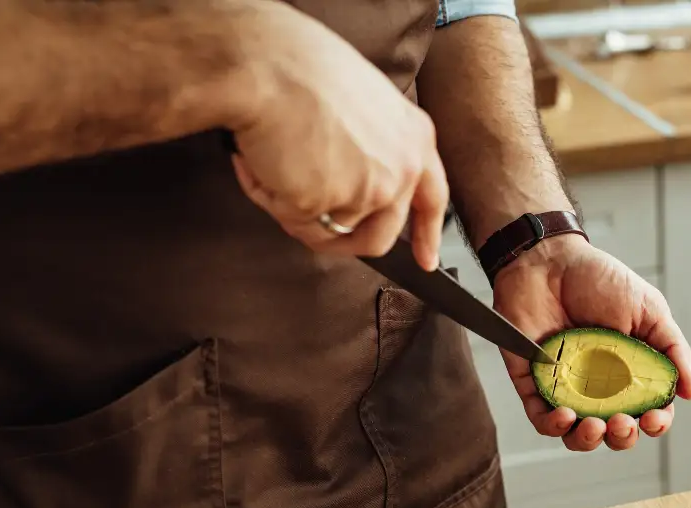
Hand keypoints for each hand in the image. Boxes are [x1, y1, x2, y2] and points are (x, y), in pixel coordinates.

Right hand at [226, 2, 446, 269]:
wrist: (266, 64)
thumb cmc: (304, 68)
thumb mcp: (367, 102)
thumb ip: (377, 146)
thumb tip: (356, 180)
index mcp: (415, 139)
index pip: (431, 199)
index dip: (426, 234)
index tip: (425, 260)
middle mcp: (402, 170)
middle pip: (378, 235)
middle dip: (342, 240)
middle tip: (305, 219)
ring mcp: (366, 192)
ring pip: (328, 231)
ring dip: (294, 207)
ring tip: (273, 160)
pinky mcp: (325, 205)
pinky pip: (291, 220)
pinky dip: (268, 195)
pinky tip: (260, 159)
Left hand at [493, 236, 690, 451]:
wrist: (549, 259)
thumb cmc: (599, 279)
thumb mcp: (650, 310)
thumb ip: (672, 349)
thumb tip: (690, 391)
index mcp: (630, 372)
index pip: (647, 411)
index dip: (655, 423)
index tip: (654, 419)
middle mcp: (599, 386)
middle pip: (614, 431)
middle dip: (622, 437)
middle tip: (621, 422)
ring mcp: (565, 387)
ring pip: (577, 434)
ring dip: (588, 440)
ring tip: (594, 426)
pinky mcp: (533, 382)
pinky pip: (541, 418)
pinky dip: (553, 426)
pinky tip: (564, 416)